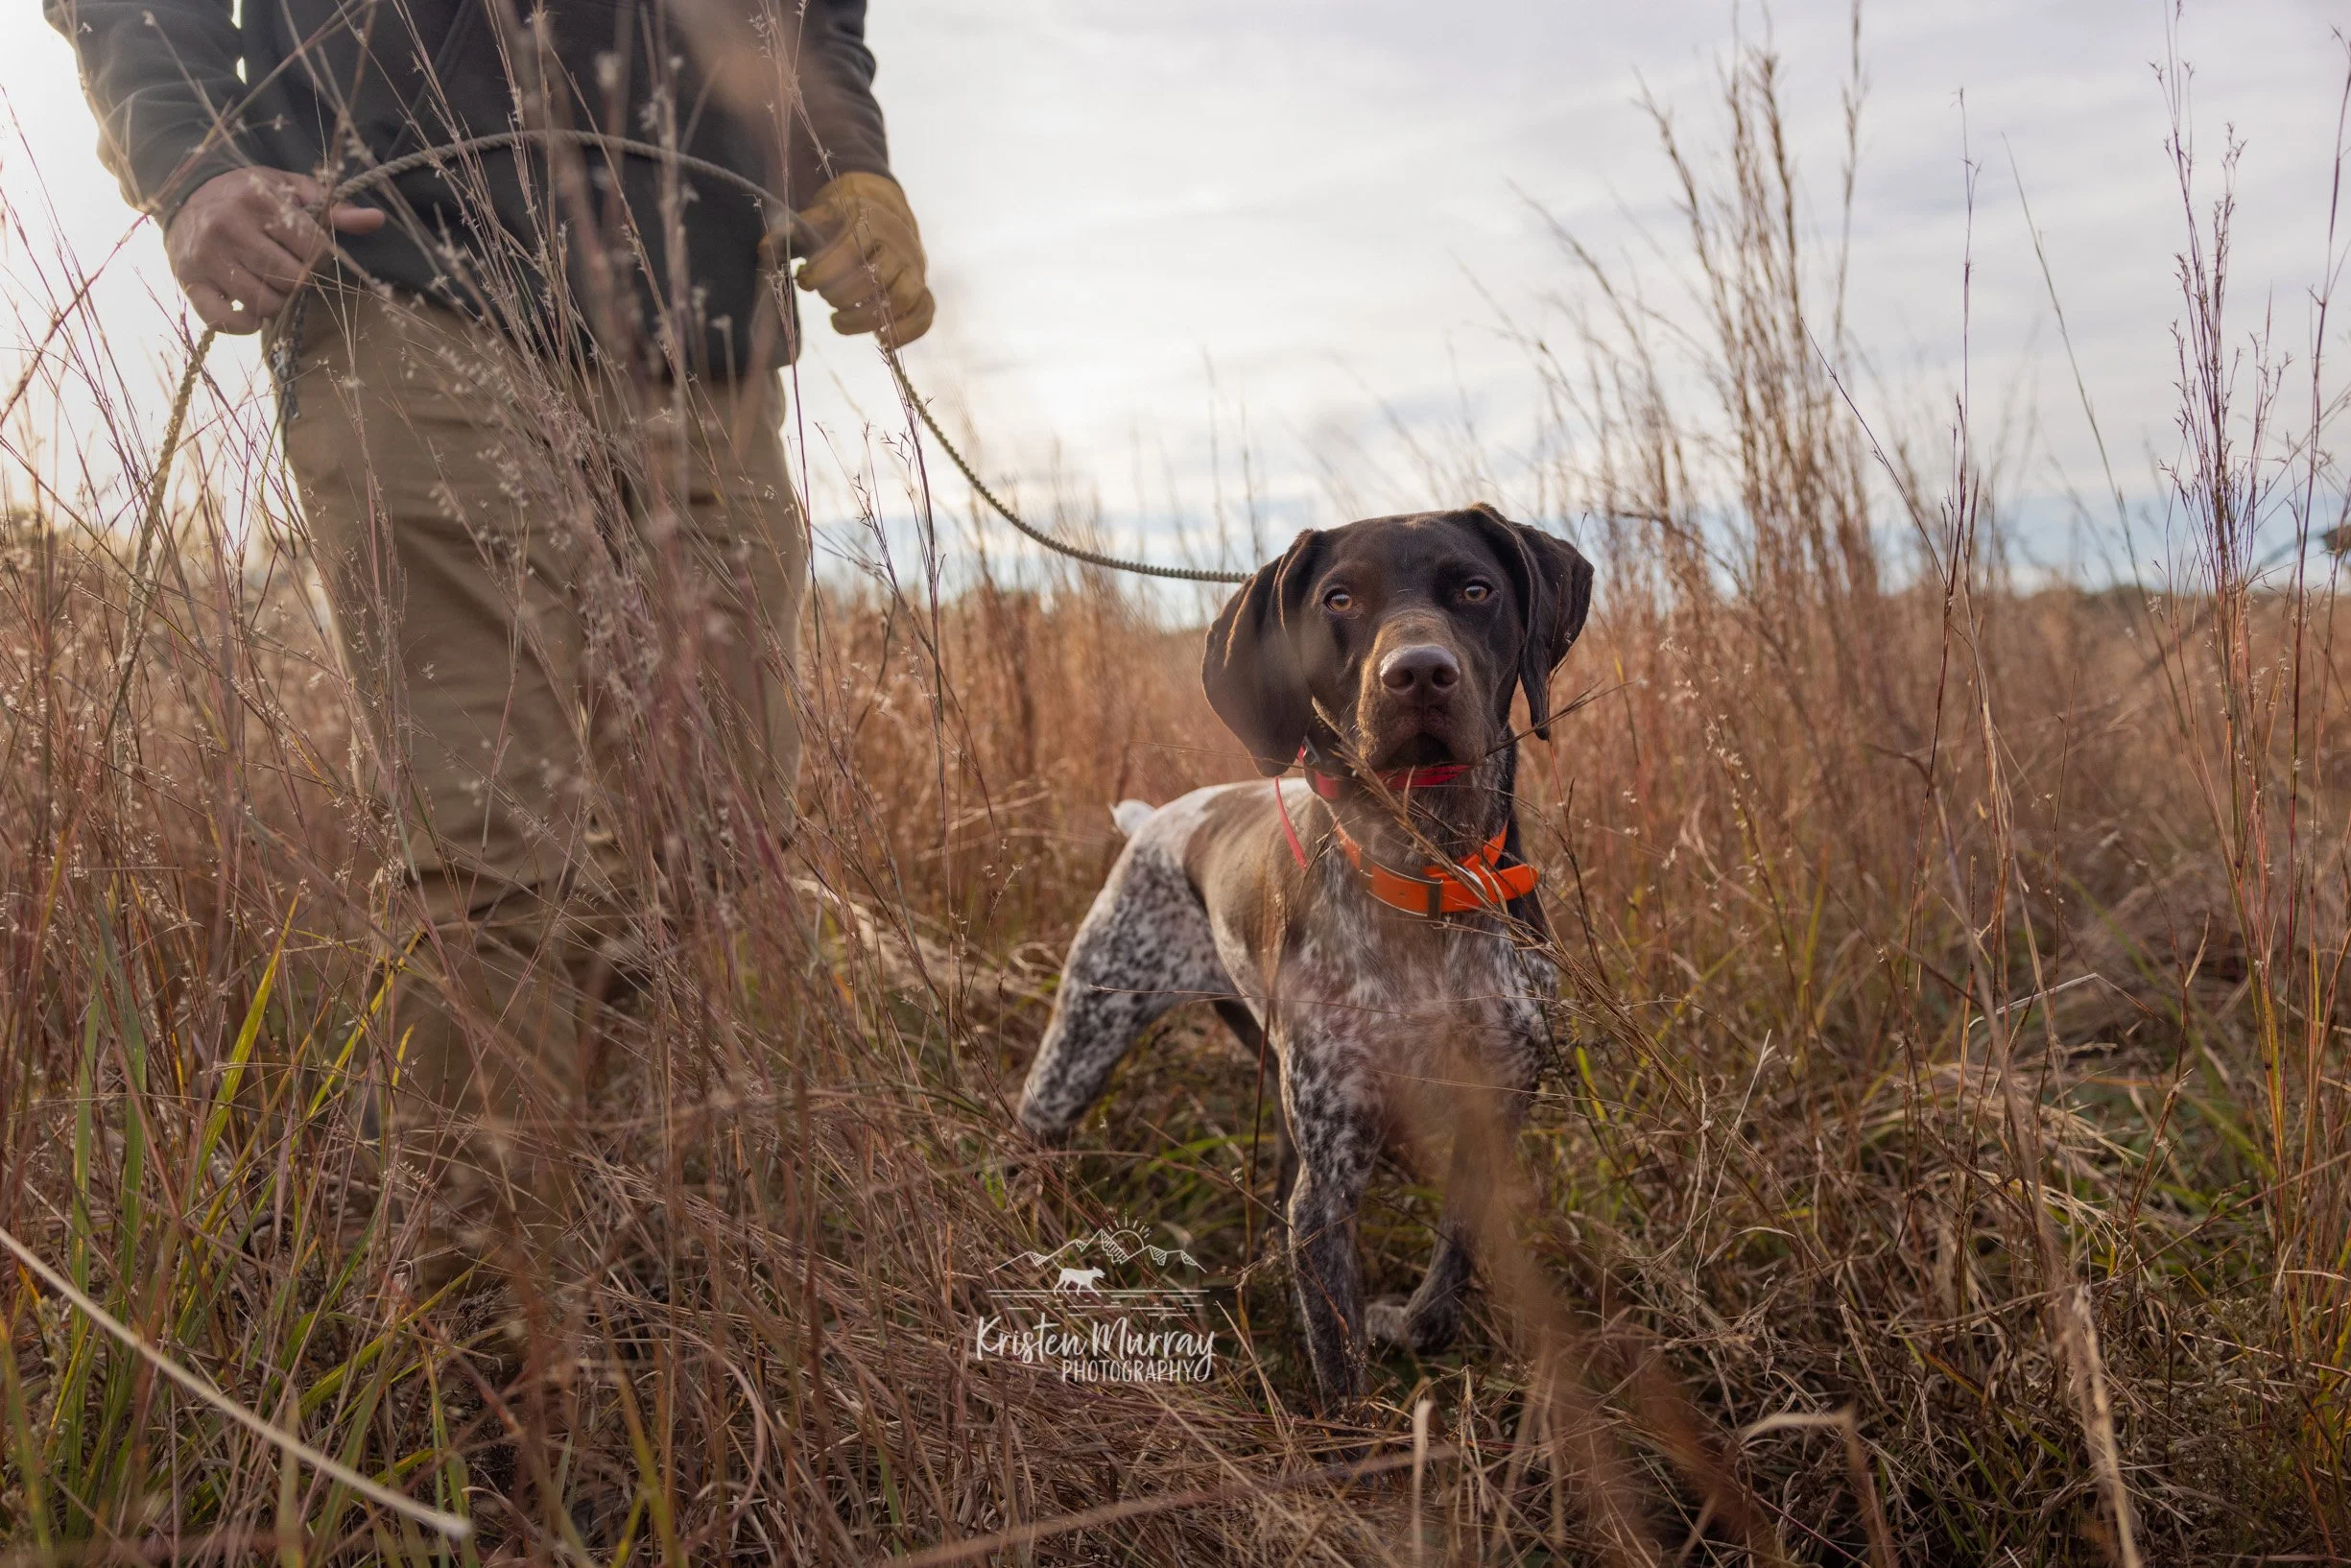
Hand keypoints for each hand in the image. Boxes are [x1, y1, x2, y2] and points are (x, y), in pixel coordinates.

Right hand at [164, 168, 385, 333]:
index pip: (312, 248)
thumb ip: (333, 208)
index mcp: (258, 201)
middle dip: (301, 280)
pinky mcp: (190, 282)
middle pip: (292, 278)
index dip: (320, 256)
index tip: (309, 250)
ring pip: (264, 302)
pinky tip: (252, 312)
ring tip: (272, 284)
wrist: (185, 195)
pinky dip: (244, 324)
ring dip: (277, 302)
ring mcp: (207, 257)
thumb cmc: (249, 195)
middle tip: (291, 269)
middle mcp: (228, 227)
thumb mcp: (290, 189)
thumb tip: (376, 219)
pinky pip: (223, 320)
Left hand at [789, 171, 934, 347]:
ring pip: (901, 300)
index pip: (852, 252)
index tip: (804, 281)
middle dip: (842, 296)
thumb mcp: (817, 217)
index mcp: (872, 220)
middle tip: (824, 298)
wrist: (882, 210)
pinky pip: (925, 315)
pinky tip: (880, 340)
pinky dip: (906, 333)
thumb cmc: (842, 219)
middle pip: (877, 279)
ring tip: (838, 322)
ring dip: (866, 320)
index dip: (823, 273)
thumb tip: (763, 250)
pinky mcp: (923, 288)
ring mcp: (915, 268)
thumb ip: (790, 233)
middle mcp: (900, 243)